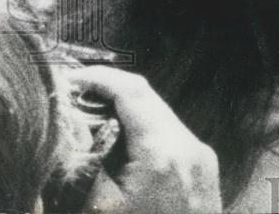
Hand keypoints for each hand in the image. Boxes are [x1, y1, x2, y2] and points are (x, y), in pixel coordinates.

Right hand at [72, 66, 221, 213]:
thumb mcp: (101, 209)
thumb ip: (88, 164)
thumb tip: (78, 129)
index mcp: (164, 151)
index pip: (133, 92)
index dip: (101, 78)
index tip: (73, 80)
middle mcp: (190, 146)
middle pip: (149, 100)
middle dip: (112, 94)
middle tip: (77, 100)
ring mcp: (202, 157)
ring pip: (162, 117)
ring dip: (129, 115)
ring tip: (95, 125)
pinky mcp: (205, 168)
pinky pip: (172, 137)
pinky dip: (146, 134)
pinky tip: (122, 150)